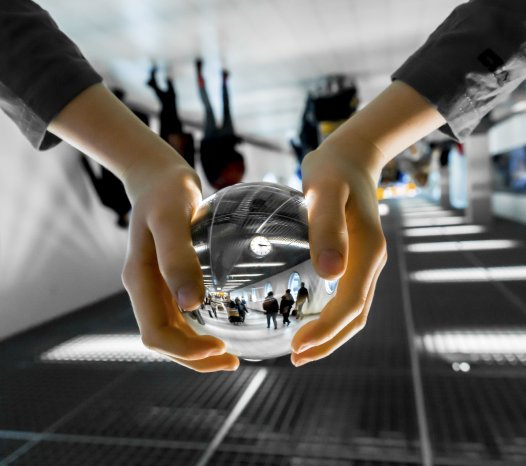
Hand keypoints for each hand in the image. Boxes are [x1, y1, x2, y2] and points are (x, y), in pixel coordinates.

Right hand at [48, 84, 238, 371]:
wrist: (158, 176)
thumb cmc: (166, 192)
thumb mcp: (171, 219)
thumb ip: (177, 257)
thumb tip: (191, 304)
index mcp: (139, 279)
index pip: (156, 333)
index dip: (186, 351)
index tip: (221, 350)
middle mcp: (144, 288)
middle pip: (163, 339)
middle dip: (195, 358)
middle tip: (233, 361)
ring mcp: (153, 284)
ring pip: (171, 330)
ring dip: (196, 348)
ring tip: (230, 354)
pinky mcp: (165, 276)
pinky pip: (178, 314)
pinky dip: (197, 329)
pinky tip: (222, 324)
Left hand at [290, 142, 386, 366]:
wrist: (349, 156)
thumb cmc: (332, 171)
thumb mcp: (324, 191)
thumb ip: (326, 227)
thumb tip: (331, 273)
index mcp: (368, 251)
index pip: (350, 304)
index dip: (326, 331)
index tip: (296, 347)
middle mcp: (372, 261)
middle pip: (356, 316)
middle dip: (328, 341)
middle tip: (295, 356)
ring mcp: (366, 261)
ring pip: (355, 309)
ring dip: (331, 333)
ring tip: (300, 346)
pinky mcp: (356, 258)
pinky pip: (348, 295)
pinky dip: (331, 315)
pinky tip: (307, 315)